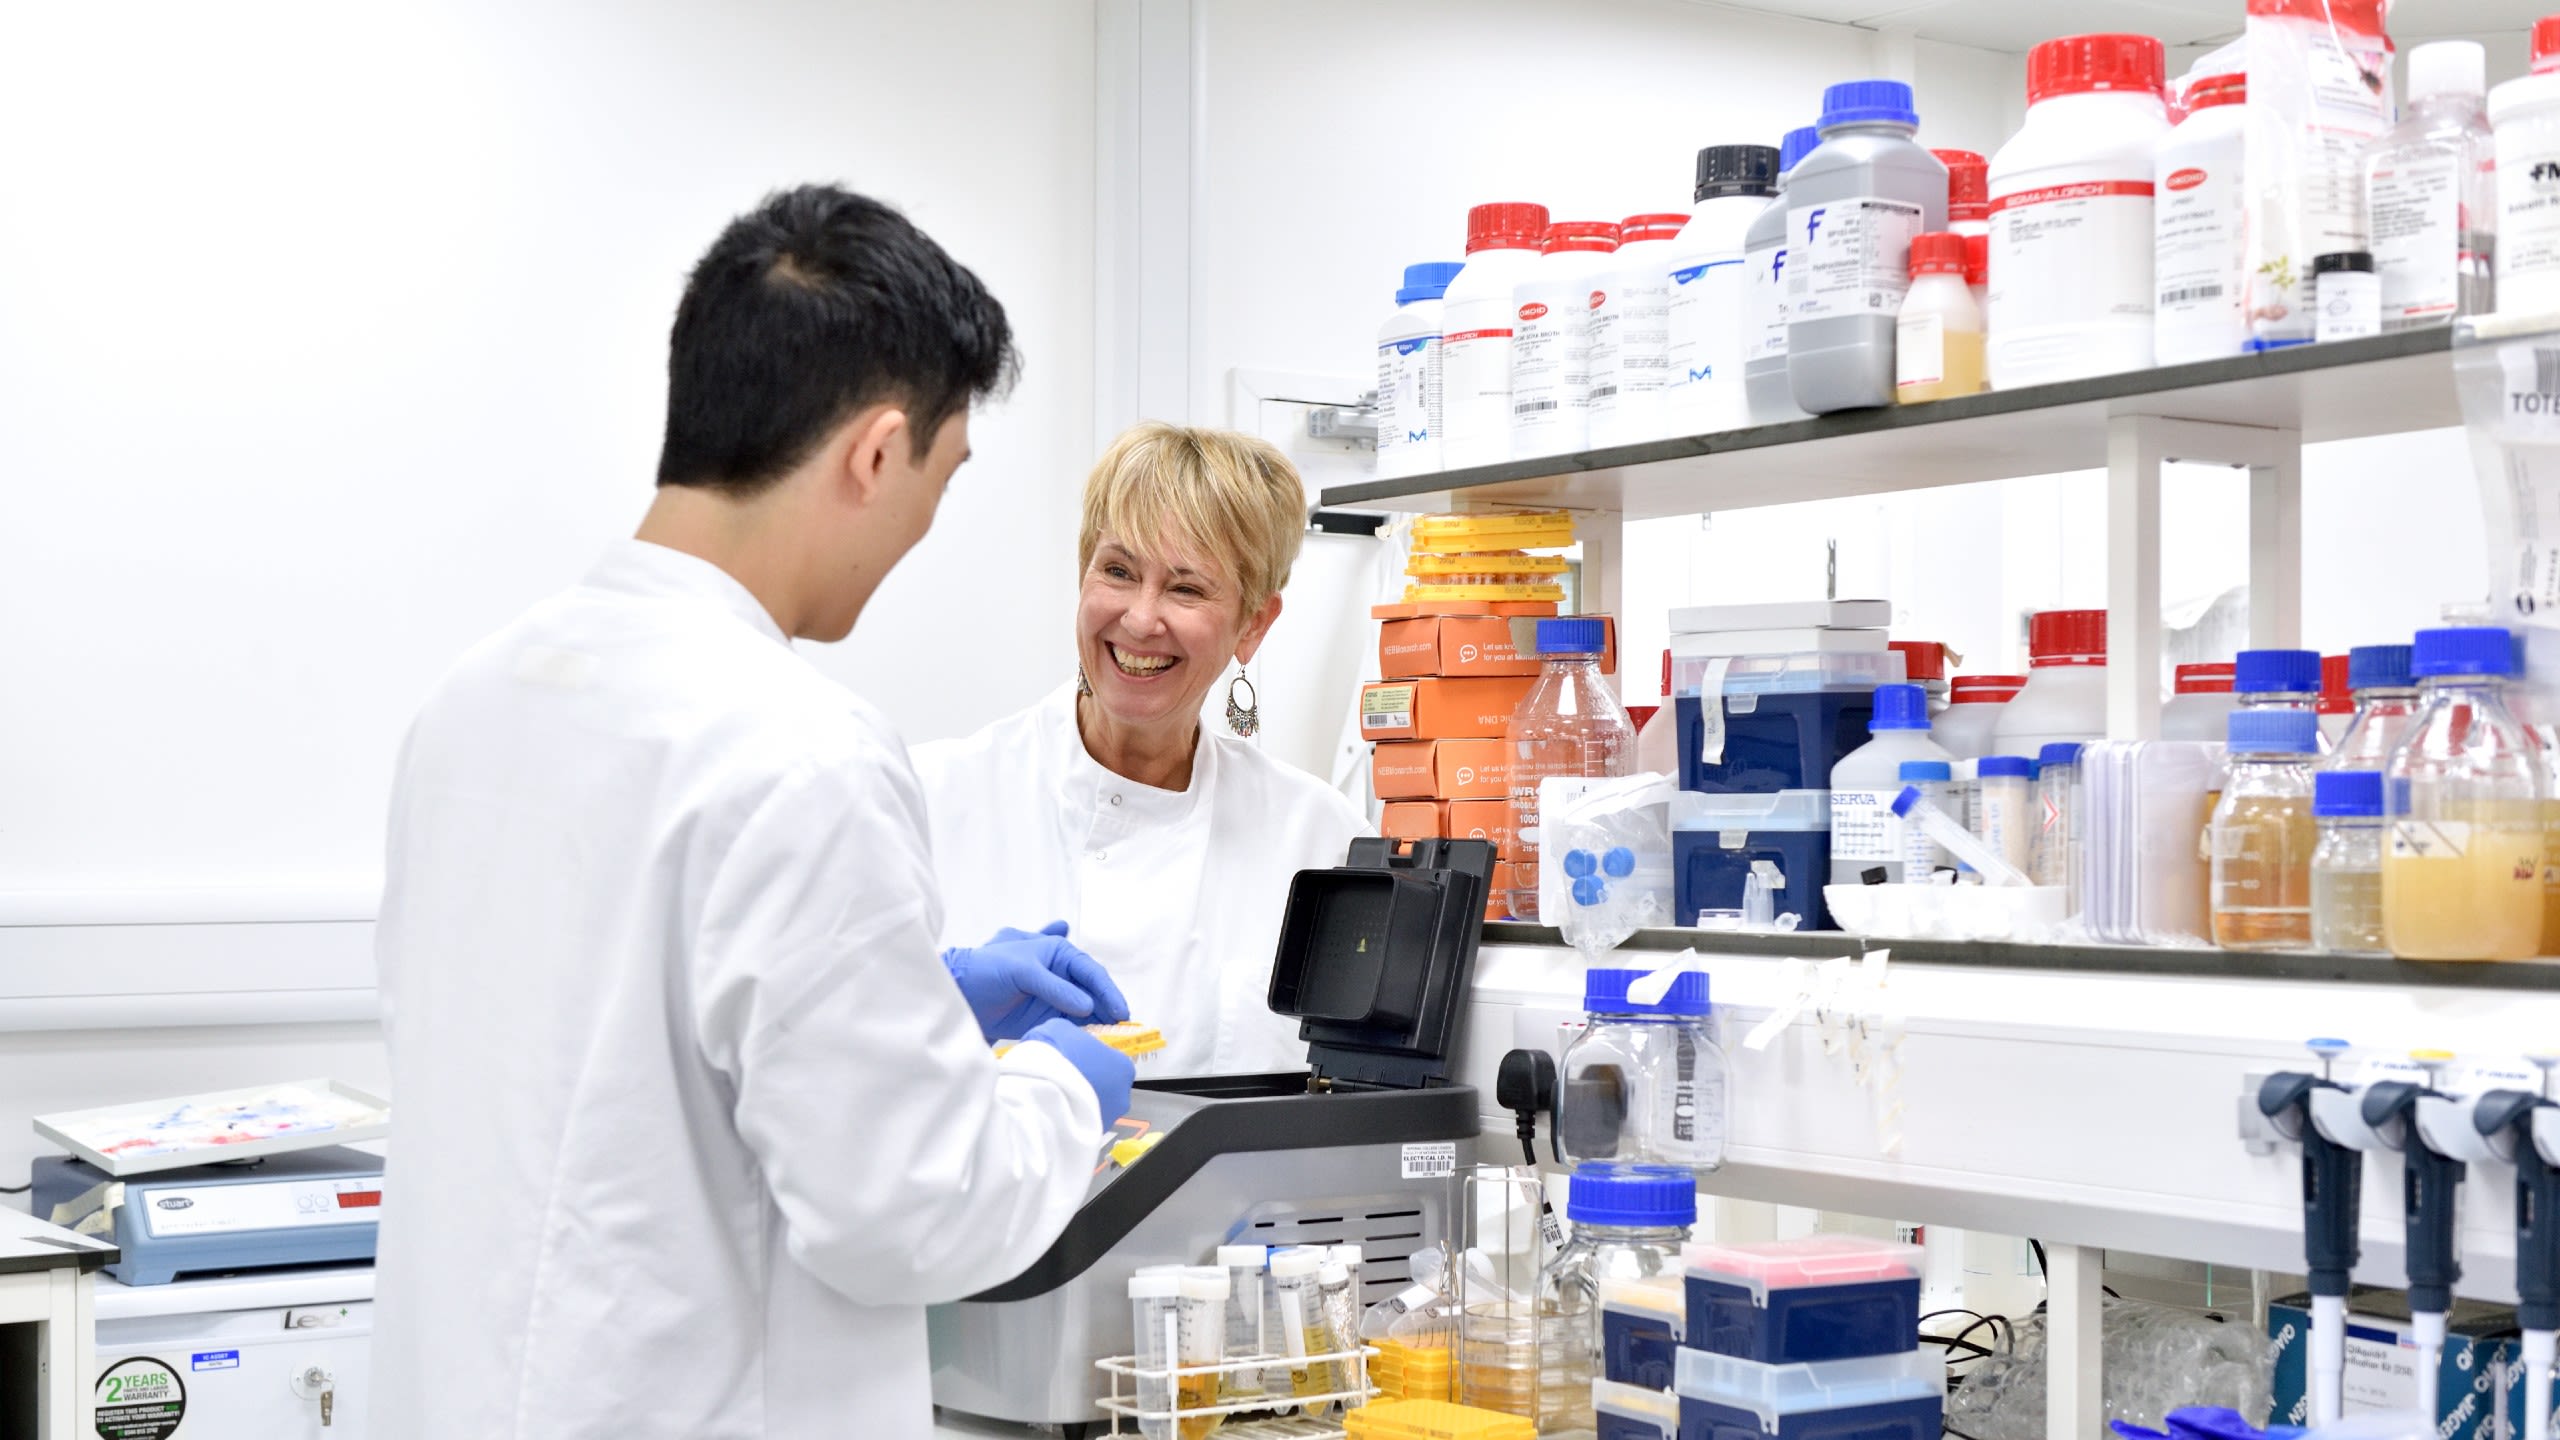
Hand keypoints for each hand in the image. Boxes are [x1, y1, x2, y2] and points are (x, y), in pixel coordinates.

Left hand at [941, 921, 1130, 1041]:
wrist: (960, 994)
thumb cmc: (987, 969)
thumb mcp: (1022, 971)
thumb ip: (1055, 987)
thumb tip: (1087, 1006)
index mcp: (1058, 953)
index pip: (1090, 971)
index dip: (1107, 991)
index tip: (1119, 1011)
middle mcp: (1061, 975)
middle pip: (1093, 992)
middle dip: (1107, 1008)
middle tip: (1120, 1029)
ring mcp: (1055, 997)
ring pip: (1085, 1011)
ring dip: (1098, 1023)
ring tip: (1110, 1038)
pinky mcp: (1046, 1018)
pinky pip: (1070, 1025)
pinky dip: (1082, 1033)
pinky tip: (1091, 1041)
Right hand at [1021, 1017, 1134, 1127]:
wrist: (1041, 1096)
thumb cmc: (1056, 1058)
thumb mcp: (1060, 1028)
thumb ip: (1070, 1035)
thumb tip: (1065, 1040)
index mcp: (1123, 1066)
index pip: (1109, 1059)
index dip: (1088, 1058)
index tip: (1070, 1058)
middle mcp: (1123, 1095)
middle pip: (1105, 1085)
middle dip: (1087, 1082)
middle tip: (1062, 1077)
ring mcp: (1109, 1119)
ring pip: (1095, 1107)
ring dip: (1079, 1102)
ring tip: (1054, 1096)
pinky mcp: (1092, 1138)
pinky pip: (1082, 1124)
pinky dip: (1071, 1118)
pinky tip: (1053, 1111)